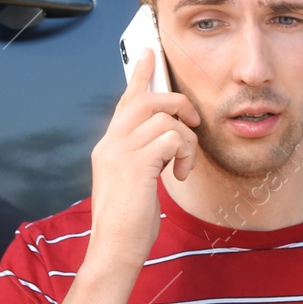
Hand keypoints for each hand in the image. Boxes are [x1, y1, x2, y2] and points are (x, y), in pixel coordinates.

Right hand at [86, 48, 200, 268]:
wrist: (115, 250)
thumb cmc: (129, 224)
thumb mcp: (133, 184)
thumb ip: (142, 159)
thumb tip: (165, 142)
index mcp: (108, 147)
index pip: (125, 101)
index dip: (140, 76)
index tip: (151, 53)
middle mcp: (110, 143)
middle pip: (147, 99)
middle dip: (178, 104)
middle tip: (194, 122)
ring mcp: (120, 152)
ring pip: (165, 117)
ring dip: (186, 140)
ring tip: (184, 165)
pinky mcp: (136, 164)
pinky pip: (172, 137)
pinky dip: (185, 153)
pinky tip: (181, 174)